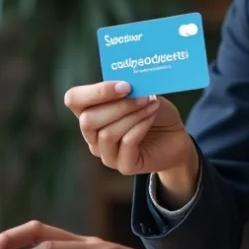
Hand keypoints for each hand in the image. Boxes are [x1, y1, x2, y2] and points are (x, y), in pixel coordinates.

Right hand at [64, 81, 194, 177]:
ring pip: (107, 133)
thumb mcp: (142, 92)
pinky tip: (152, 116)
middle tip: (142, 96)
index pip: (73, 99)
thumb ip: (130, 88)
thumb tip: (126, 83)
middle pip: (87, 120)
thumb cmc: (153, 111)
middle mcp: (93, 135)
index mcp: (89, 112)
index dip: (95, 92)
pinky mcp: (125, 165)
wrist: (175, 137)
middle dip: (118, 105)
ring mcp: (107, 154)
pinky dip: (140, 126)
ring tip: (151, 104)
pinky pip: (126, 143)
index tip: (124, 85)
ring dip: (132, 115)